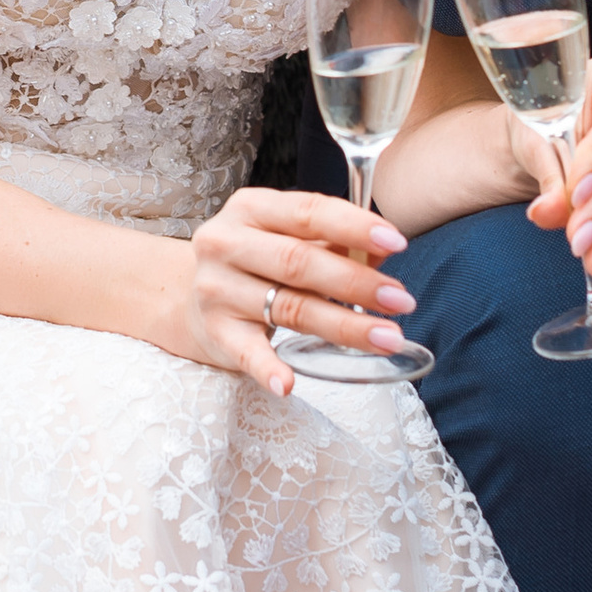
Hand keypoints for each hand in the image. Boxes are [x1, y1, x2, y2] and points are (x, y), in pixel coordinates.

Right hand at [167, 188, 415, 396]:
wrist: (189, 294)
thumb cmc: (257, 259)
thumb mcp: (287, 235)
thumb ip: (334, 240)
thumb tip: (385, 251)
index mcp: (251, 208)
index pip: (308, 212)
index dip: (354, 226)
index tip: (398, 242)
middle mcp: (226, 243)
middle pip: (299, 262)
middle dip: (357, 282)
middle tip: (402, 300)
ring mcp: (217, 289)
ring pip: (289, 308)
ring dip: (344, 326)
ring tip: (388, 337)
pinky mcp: (216, 332)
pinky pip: (246, 352)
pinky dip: (267, 368)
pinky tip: (288, 383)